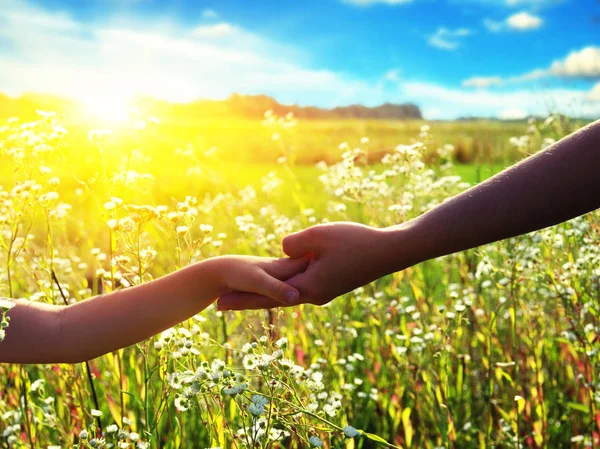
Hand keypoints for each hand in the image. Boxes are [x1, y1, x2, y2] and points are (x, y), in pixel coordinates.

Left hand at [217, 222, 394, 309]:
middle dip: (245, 302)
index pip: (266, 295)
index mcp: (307, 287)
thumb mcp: (319, 236)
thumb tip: (282, 250)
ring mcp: (323, 291)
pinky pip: (300, 287)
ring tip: (241, 297)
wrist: (390, 252)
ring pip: (286, 295)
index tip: (217, 300)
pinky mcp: (330, 284)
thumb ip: (293, 244)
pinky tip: (276, 286)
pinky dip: (282, 288)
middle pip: (272, 300)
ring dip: (263, 296)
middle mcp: (313, 295)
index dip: (241, 297)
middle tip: (218, 305)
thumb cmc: (356, 242)